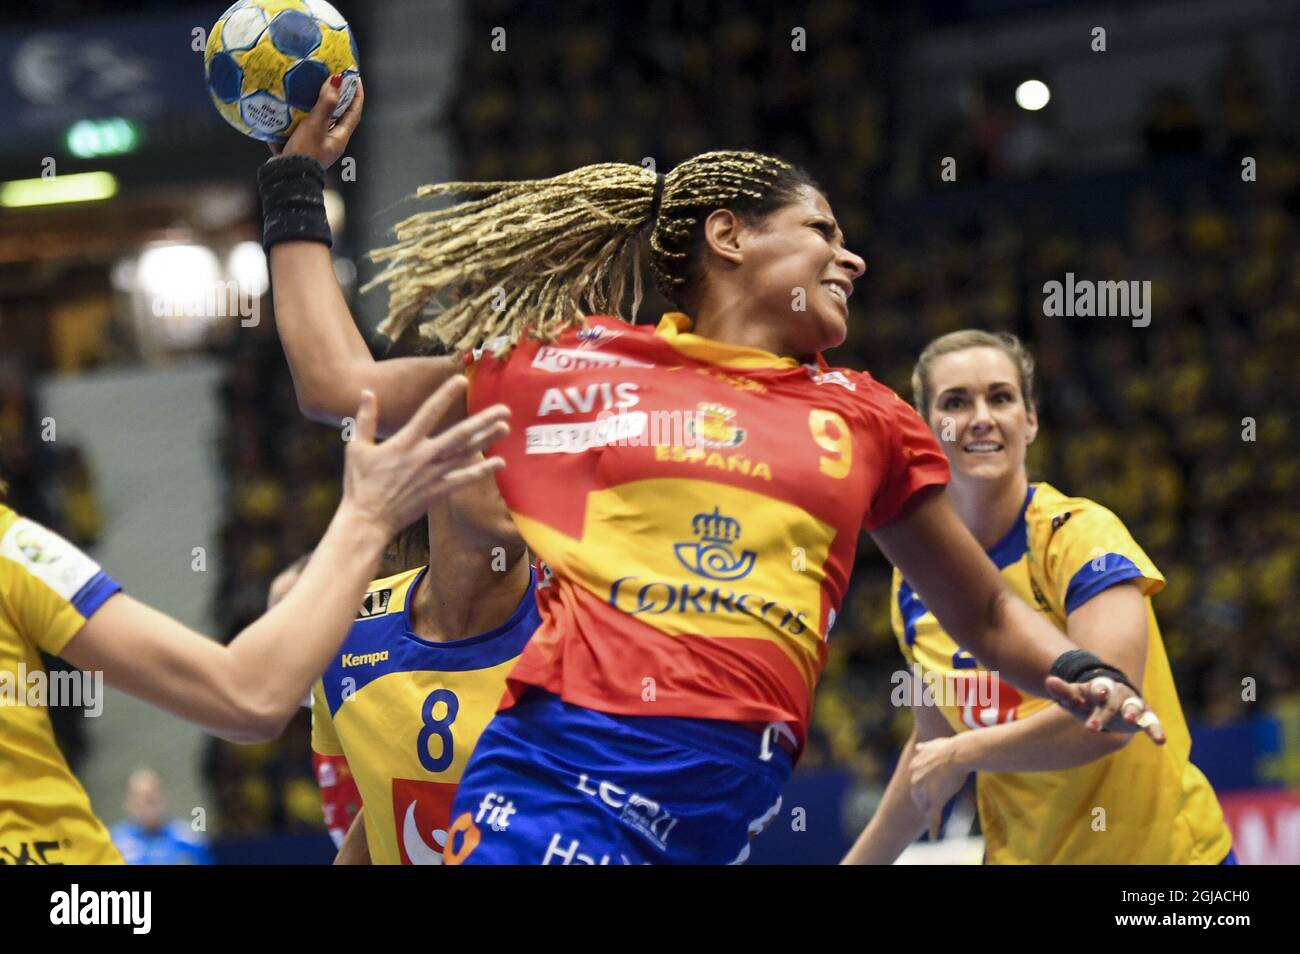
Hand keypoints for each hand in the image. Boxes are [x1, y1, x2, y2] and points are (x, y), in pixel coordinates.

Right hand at [267, 74, 364, 166]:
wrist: (286, 177)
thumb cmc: (305, 153)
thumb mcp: (316, 126)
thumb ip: (326, 104)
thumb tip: (337, 81)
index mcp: (339, 138)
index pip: (354, 112)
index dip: (356, 95)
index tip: (354, 77)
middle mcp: (330, 141)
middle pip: (336, 115)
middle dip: (334, 97)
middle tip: (330, 77)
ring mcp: (315, 144)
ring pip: (316, 120)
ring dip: (312, 105)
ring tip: (307, 86)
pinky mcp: (299, 146)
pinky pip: (299, 127)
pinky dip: (295, 116)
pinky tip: (287, 104)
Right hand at [341, 377, 508, 537]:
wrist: (367, 519)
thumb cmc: (360, 484)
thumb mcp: (356, 447)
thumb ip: (365, 419)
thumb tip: (367, 392)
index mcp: (404, 442)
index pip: (429, 412)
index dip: (445, 395)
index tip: (461, 380)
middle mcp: (423, 456)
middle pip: (459, 434)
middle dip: (482, 420)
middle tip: (504, 409)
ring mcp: (433, 475)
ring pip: (465, 454)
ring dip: (487, 440)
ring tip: (506, 428)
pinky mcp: (437, 492)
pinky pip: (464, 479)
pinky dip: (482, 471)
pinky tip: (500, 463)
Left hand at [909, 736, 969, 840]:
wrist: (959, 753)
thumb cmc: (950, 748)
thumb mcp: (933, 744)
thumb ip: (924, 748)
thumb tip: (918, 747)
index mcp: (914, 767)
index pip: (915, 783)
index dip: (922, 789)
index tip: (928, 792)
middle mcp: (915, 780)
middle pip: (918, 796)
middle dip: (923, 802)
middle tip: (929, 807)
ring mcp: (925, 791)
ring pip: (926, 807)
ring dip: (929, 812)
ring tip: (932, 820)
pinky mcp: (935, 801)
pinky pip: (934, 817)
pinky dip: (934, 828)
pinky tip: (934, 837)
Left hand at [1045, 674, 1166, 744]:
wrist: (1111, 699)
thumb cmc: (1089, 699)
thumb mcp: (1076, 696)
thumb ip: (1064, 691)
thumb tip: (1048, 680)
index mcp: (1100, 687)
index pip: (1098, 687)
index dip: (1099, 690)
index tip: (1096, 692)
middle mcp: (1118, 694)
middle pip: (1113, 701)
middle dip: (1105, 712)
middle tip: (1095, 725)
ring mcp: (1132, 704)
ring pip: (1134, 706)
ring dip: (1132, 712)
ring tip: (1129, 719)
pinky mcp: (1143, 717)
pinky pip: (1151, 723)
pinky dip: (1156, 730)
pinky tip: (1161, 740)